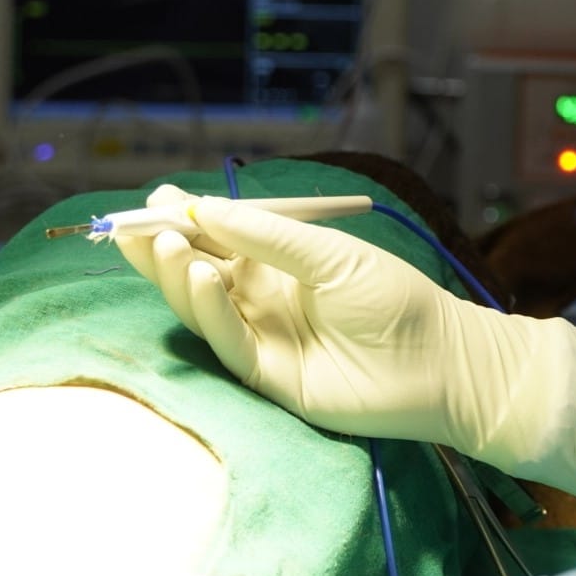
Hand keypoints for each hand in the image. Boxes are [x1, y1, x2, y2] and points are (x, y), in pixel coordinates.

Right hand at [118, 185, 575, 501]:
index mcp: (276, 264)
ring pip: (203, 307)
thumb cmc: (396, 300)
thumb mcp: (331, 254)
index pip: (217, 238)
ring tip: (167, 243)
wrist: (440, 361)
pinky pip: (228, 343)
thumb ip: (270, 235)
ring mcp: (262, 339)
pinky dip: (211, 311)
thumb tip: (205, 208)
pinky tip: (202, 279)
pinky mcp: (269, 378)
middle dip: (164, 247)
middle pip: (197, 272)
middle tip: (135, 225)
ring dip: (179, 275)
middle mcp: (261, 300)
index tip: (154, 198)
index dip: (184, 219)